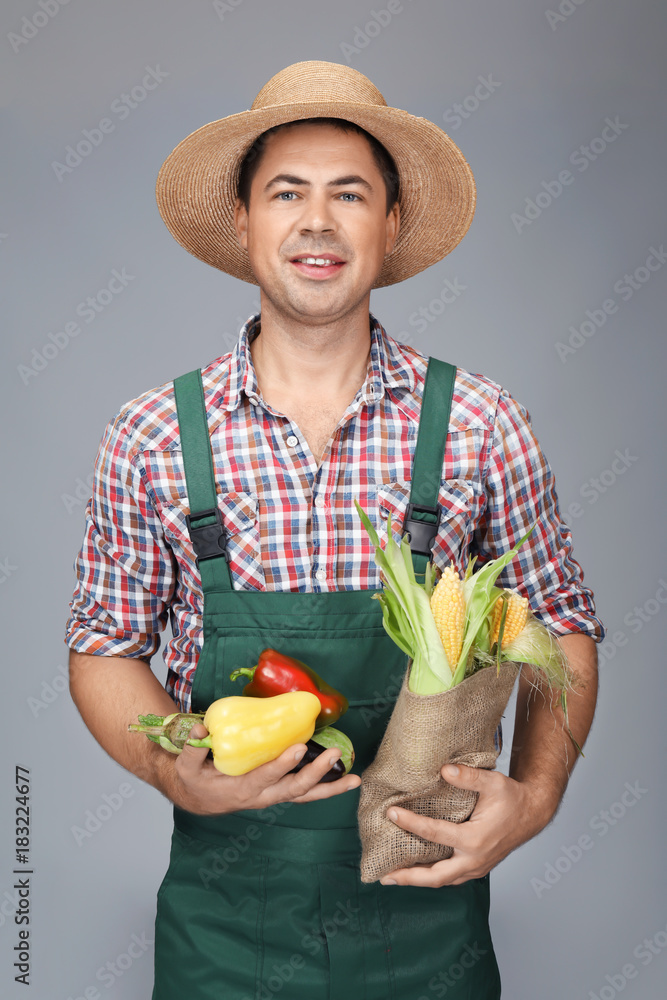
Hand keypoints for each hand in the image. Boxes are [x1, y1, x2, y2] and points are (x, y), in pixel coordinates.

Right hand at [167, 723, 361, 814]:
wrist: (200, 798)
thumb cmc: (195, 779)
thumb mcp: (186, 767)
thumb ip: (192, 749)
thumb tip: (201, 729)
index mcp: (241, 790)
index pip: (265, 778)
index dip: (282, 764)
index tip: (298, 747)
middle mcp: (262, 797)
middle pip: (294, 790)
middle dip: (316, 773)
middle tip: (333, 755)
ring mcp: (274, 796)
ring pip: (306, 795)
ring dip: (331, 787)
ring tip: (355, 779)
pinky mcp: (280, 792)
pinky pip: (307, 792)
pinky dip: (327, 787)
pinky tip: (347, 778)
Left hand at [379, 763, 556, 887]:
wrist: (531, 814)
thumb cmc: (511, 798)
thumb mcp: (493, 782)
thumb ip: (469, 777)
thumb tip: (444, 770)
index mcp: (475, 839)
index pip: (434, 833)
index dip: (410, 823)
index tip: (391, 814)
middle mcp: (474, 860)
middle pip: (435, 876)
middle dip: (408, 877)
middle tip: (383, 874)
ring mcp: (475, 868)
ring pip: (442, 881)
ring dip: (417, 880)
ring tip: (393, 876)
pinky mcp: (476, 868)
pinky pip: (449, 877)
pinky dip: (431, 876)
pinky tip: (416, 870)